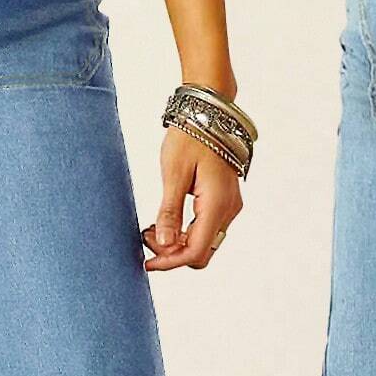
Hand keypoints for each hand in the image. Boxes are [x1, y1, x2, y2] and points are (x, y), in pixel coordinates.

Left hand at [142, 127, 243, 271]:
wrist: (209, 113)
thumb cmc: (190, 137)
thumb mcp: (174, 174)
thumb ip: (169, 212)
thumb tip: (162, 244)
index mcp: (217, 205)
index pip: (195, 251)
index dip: (169, 262)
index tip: (146, 262)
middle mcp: (228, 210)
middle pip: (201, 252)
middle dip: (172, 254)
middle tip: (145, 236)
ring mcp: (229, 207)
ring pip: (204, 242)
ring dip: (177, 243)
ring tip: (151, 227)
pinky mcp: (225, 202)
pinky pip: (206, 228)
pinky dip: (186, 232)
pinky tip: (166, 221)